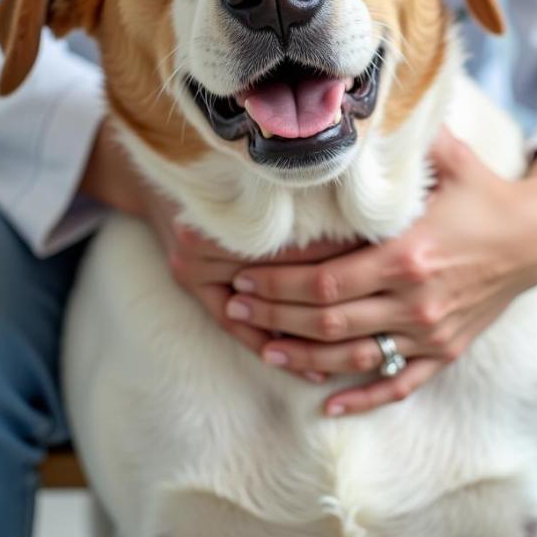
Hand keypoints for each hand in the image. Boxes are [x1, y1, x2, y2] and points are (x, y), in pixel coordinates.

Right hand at [79, 120, 356, 372]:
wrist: (156, 171)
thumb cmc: (219, 166)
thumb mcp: (259, 173)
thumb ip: (303, 192)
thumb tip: (368, 213)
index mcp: (225, 212)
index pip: (292, 246)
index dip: (338, 257)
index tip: (381, 268)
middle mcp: (199, 246)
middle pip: (279, 283)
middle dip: (329, 301)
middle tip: (378, 315)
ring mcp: (192, 271)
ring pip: (263, 315)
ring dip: (308, 336)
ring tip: (355, 353)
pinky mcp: (193, 289)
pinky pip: (240, 332)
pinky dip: (277, 350)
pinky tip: (315, 370)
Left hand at [225, 127, 536, 415]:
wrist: (536, 237)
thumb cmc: (483, 193)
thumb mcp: (449, 158)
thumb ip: (402, 138)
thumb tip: (355, 106)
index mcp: (408, 254)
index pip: (325, 281)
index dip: (278, 285)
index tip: (242, 279)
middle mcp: (416, 301)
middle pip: (329, 321)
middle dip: (276, 316)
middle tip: (236, 307)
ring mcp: (431, 332)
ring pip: (354, 357)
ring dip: (304, 358)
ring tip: (264, 350)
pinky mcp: (445, 351)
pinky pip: (399, 383)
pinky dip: (363, 397)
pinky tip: (329, 406)